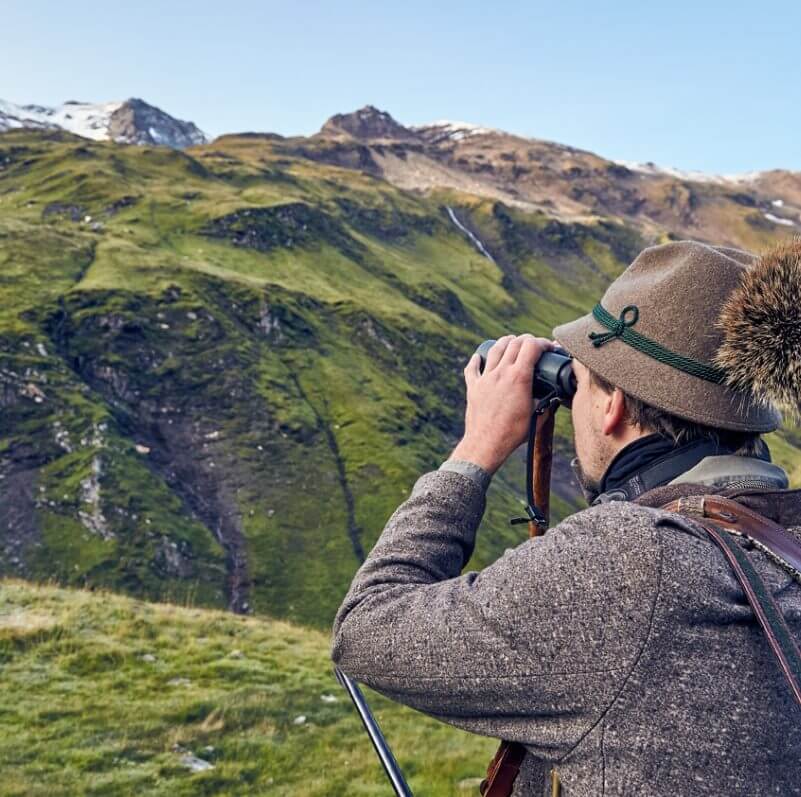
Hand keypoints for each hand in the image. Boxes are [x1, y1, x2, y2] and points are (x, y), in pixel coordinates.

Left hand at [448, 334, 553, 474]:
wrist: (486, 444)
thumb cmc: (513, 433)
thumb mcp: (538, 417)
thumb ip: (548, 404)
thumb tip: (555, 398)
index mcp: (519, 377)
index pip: (532, 346)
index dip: (543, 343)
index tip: (549, 348)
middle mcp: (501, 373)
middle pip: (514, 343)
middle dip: (527, 340)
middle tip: (534, 345)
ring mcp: (485, 378)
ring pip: (495, 350)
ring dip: (505, 342)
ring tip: (512, 342)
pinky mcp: (473, 387)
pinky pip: (472, 368)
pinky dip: (476, 360)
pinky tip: (479, 357)